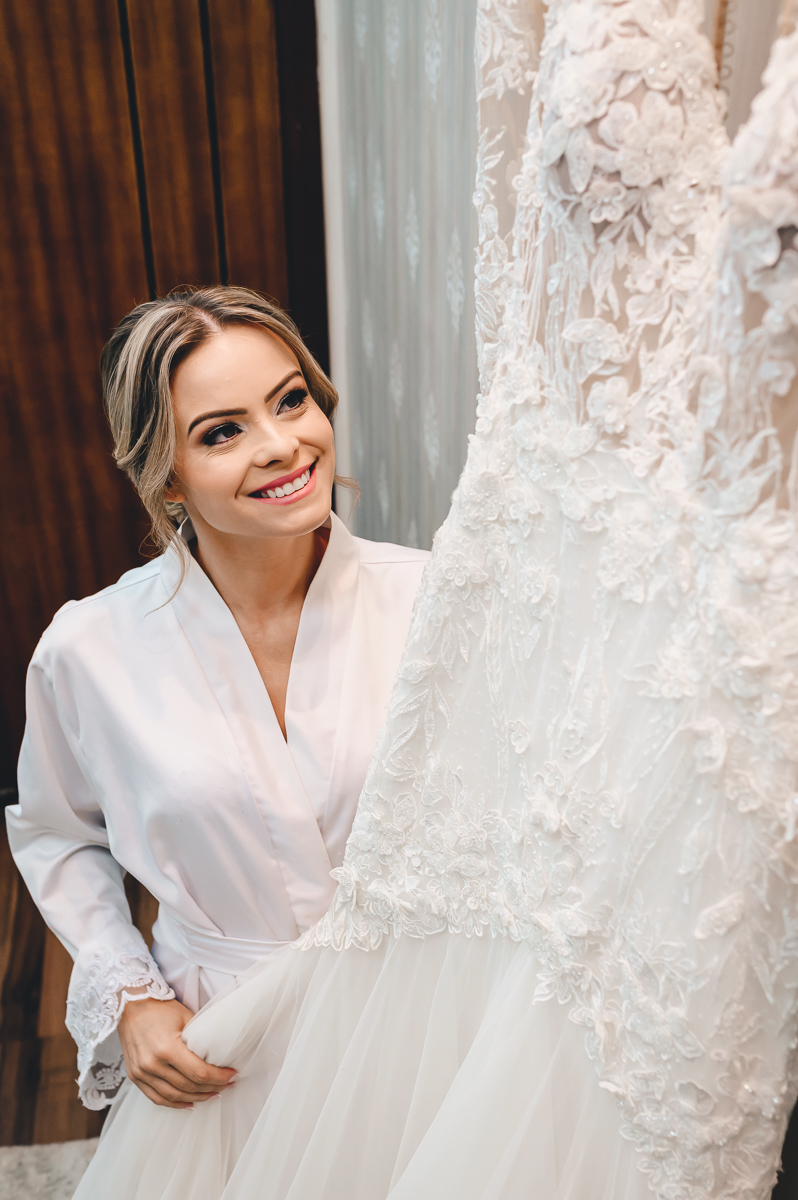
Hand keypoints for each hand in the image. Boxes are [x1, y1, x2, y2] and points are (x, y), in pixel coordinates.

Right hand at [118, 997, 235, 1108]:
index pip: (199, 1072)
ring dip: (196, 1098)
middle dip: (212, 1087)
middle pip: (188, 1086)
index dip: (218, 1077)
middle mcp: (152, 1064)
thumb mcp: (185, 1017)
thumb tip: (220, 1053)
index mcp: (167, 1048)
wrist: (130, 1006)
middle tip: (227, 1085)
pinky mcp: (135, 1076)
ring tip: (213, 1094)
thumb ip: (200, 1038)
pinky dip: (174, 1103)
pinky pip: (157, 1097)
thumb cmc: (160, 1009)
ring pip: (174, 1096)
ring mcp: (142, 1073)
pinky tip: (189, 1103)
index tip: (232, 1075)